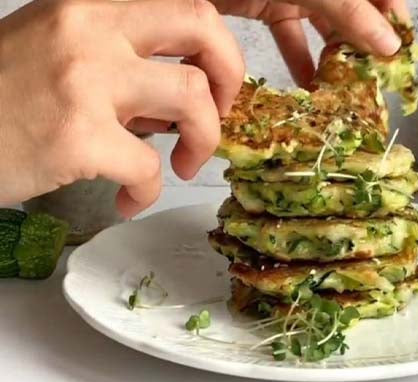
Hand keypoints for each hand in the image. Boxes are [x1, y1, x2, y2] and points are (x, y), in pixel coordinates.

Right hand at [0, 0, 243, 216]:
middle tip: (221, 115)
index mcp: (89, 7)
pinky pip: (150, 168)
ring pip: (192, 100)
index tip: (216, 82)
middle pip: (203, 29)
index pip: (185, 6)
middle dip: (231, 78)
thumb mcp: (58, 53)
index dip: (217, 47)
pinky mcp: (77, 137)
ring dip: (203, 142)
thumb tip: (175, 104)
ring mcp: (85, 82)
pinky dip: (150, 191)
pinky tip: (131, 199)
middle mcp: (90, 32)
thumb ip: (121, 66)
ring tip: (183, 165)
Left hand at [211, 0, 408, 87]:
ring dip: (333, 56)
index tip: (403, 53)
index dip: (394, 17)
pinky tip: (309, 86)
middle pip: (352, 12)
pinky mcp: (266, 4)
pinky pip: (290, 35)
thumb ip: (348, 10)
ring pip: (323, 27)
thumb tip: (389, 44)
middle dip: (364, 43)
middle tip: (374, 78)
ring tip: (345, 88)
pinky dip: (298, 59)